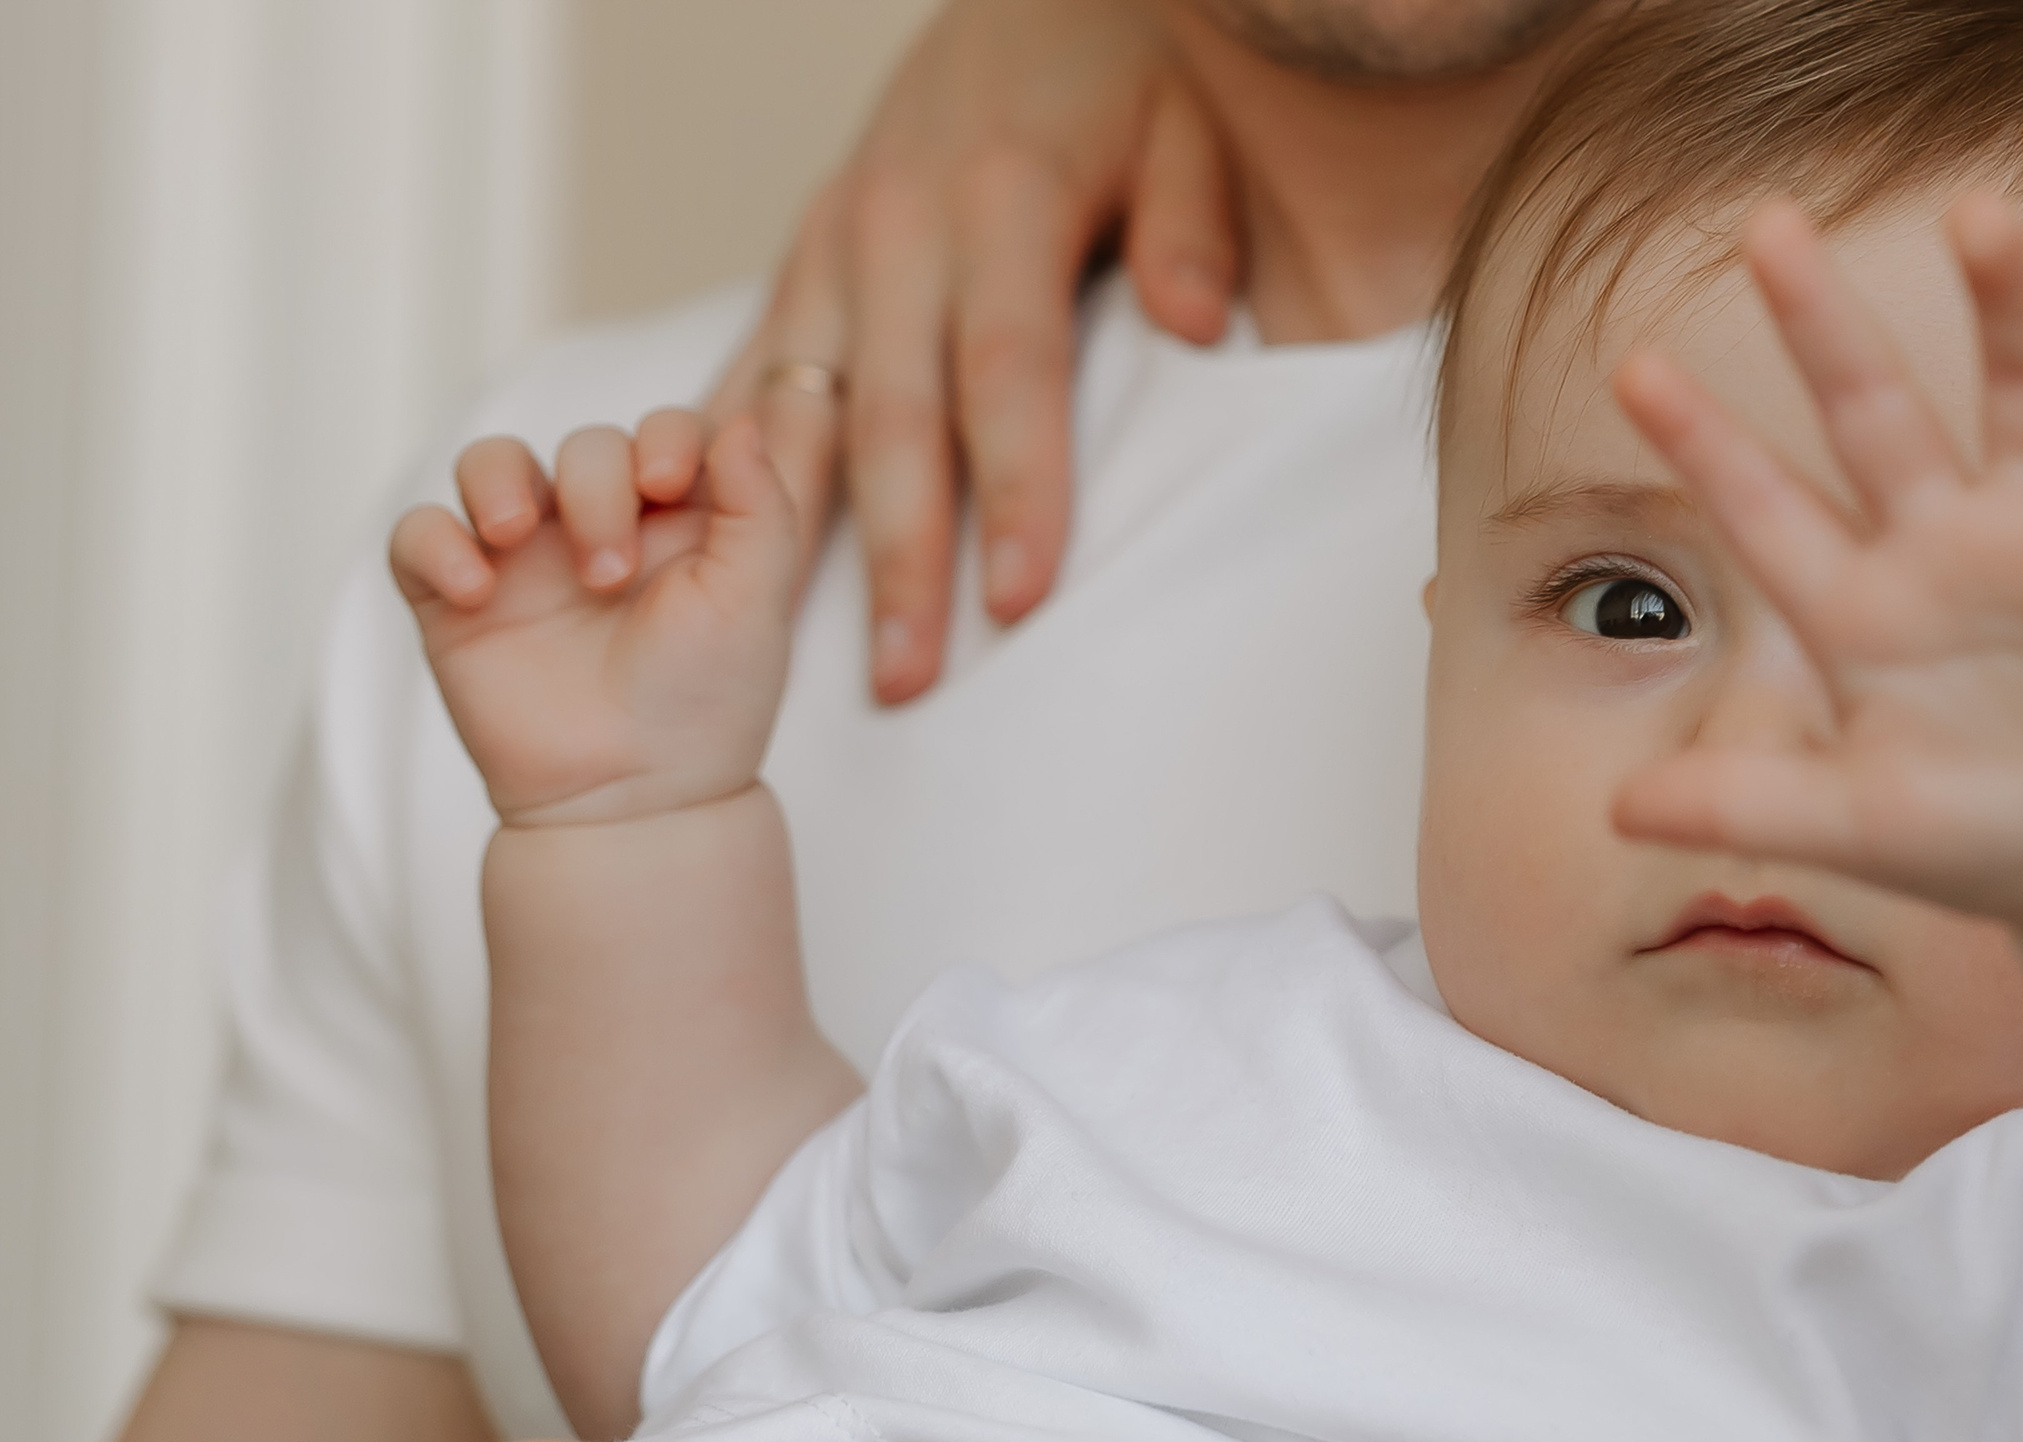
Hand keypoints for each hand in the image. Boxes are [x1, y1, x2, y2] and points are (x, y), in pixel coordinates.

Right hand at [388, 413, 798, 828]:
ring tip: (513, 536)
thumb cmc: (705, 704)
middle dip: (594, 488)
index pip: (666, 431)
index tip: (667, 483)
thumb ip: (761, 506)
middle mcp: (601, 528)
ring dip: (497, 480)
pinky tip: (474, 589)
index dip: (663, 436)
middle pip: (584, 445)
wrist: (634, 799)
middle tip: (608, 575)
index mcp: (681, 524)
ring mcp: (526, 561)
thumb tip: (740, 419)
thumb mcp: (755, 601)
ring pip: (490, 463)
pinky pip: (418, 534)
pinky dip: (435, 543)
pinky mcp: (457, 601)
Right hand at [708, 0, 1240, 703]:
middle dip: (901, 559)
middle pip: (892, 421)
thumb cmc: (1123, 70)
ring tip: (811, 661)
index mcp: (1000, 199)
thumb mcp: (1188, 124)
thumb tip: (1194, 324)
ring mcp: (831, 248)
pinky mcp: (801, 262)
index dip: (1016, 493)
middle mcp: (895, 228)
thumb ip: (1194, 227)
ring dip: (800, 543)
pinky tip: (719, 558)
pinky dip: (733, 472)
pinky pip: (750, 378)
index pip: (1008, 374)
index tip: (1020, 602)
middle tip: (907, 681)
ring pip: (799, 414)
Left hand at [1614, 194, 2022, 936]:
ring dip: (2010, 306)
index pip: (1763, 507)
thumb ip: (1744, 809)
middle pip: (1871, 411)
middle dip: (1821, 324)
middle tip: (1768, 226)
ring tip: (1979, 212)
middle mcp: (1941, 545)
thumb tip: (1616, 813)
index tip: (1631, 365)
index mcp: (1856, 606)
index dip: (1703, 442)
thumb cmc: (1983, 840)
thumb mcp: (1854, 826)